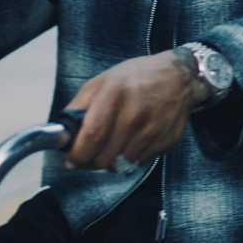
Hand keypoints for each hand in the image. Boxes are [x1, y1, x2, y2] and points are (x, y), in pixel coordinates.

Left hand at [63, 48, 210, 170]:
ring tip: (111, 146)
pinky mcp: (164, 143)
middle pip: (104, 157)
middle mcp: (134, 114)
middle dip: (91, 162)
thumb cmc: (136, 77)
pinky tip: (130, 143)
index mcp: (115, 94)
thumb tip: (62, 135)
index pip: (92, 135)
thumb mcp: (103, 80)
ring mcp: (152, 131)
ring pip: (121, 165)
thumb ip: (79, 106)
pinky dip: (129, 159)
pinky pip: (138, 163)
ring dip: (111, 161)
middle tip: (88, 156)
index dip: (78, 154)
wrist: (180, 78)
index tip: (71, 160)